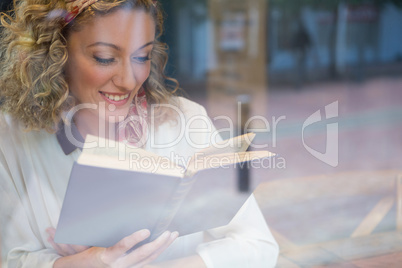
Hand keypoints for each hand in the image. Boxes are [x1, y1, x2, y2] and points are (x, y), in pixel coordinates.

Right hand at [53, 229, 178, 267]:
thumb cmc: (82, 261)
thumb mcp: (76, 249)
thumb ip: (69, 241)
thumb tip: (49, 230)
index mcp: (105, 258)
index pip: (121, 248)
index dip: (133, 240)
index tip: (145, 230)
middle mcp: (118, 266)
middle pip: (142, 255)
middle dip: (157, 244)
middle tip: (168, 232)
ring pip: (149, 259)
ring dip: (163, 247)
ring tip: (173, 234)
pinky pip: (149, 260)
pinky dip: (159, 251)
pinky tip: (167, 242)